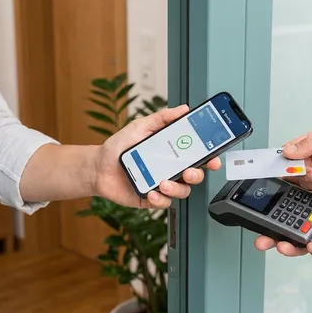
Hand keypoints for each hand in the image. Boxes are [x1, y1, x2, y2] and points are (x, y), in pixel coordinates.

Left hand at [94, 104, 220, 208]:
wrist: (98, 166)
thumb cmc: (119, 147)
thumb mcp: (140, 127)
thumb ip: (161, 118)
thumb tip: (181, 109)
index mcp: (172, 153)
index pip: (196, 156)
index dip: (209, 158)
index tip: (213, 158)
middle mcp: (170, 169)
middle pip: (195, 175)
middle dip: (197, 175)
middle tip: (189, 171)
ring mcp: (162, 185)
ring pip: (182, 191)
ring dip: (176, 188)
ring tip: (163, 183)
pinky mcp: (151, 198)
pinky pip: (163, 203)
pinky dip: (159, 199)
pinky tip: (152, 192)